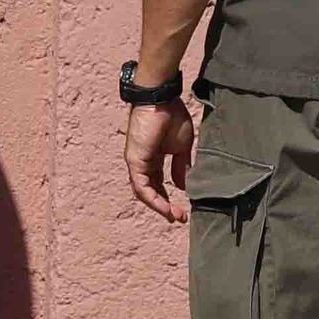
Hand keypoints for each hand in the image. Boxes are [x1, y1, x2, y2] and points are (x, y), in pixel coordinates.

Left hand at [125, 97, 196, 221]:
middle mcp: (143, 163)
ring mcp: (137, 162)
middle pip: (150, 192)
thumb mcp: (181, 147)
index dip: (169, 199)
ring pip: (144, 192)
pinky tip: (165, 207)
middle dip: (164, 207)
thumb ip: (180, 166)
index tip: (183, 211)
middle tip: (179, 218)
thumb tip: (182, 186)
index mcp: (154, 159)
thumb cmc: (172, 117)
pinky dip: (153, 199)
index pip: (158, 185)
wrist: (161, 100)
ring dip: (159, 207)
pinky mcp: (135, 160)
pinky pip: (141, 186)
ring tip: (175, 216)